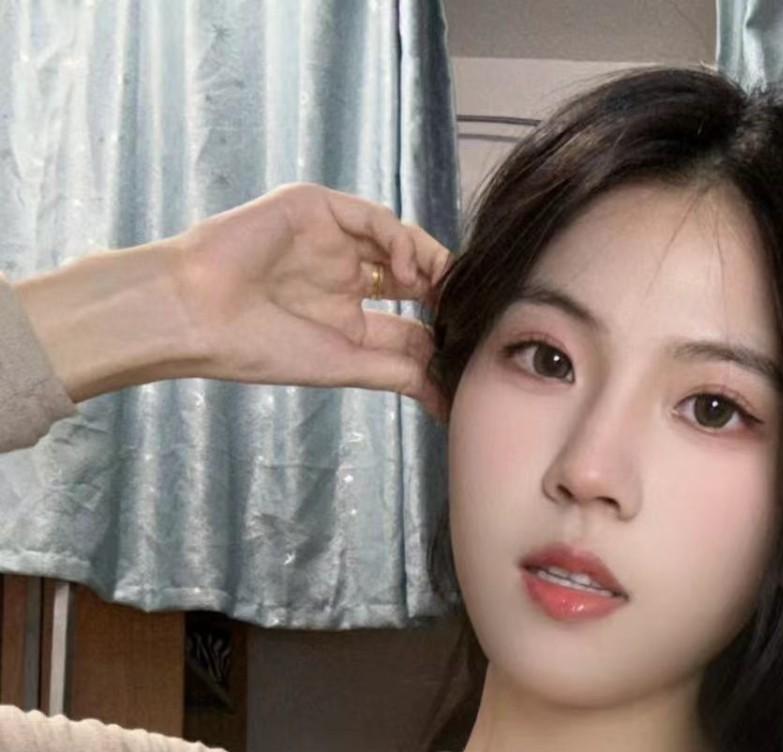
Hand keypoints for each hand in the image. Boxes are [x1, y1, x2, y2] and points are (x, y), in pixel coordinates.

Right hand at [171, 182, 452, 418]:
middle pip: (414, 279)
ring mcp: (332, 241)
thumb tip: (449, 401)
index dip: (443, 336)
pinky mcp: (317, 208)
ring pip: (400, 242)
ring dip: (430, 264)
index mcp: (349, 320)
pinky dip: (399, 239)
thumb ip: (400, 373)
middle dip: (445, 295)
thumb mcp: (345, 365)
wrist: (200, 315)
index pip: (412, 325)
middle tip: (470, 315)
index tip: (471, 356)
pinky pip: (374, 216)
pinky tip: (406, 270)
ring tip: (442, 290)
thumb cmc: (260, 348)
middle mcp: (344, 278)